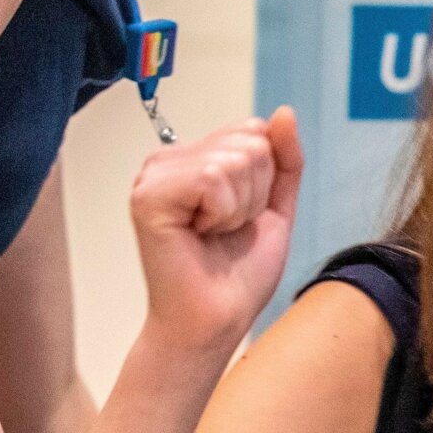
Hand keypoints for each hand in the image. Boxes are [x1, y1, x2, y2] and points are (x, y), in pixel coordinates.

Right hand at [129, 107, 303, 352]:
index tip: (240, 217)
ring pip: (234, 159)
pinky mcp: (148, 197)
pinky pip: (212, 178)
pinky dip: (223, 214)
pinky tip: (200, 236)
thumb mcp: (275, 207)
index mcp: (193, 158)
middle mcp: (168, 161)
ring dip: (239, 208)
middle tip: (226, 231)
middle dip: (255, 194)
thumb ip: (284, 159)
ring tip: (213, 235)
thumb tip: (284, 112)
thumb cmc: (239, 273)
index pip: (254, 131)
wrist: (217, 320)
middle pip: (249, 142)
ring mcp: (153, 176)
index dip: (264, 180)